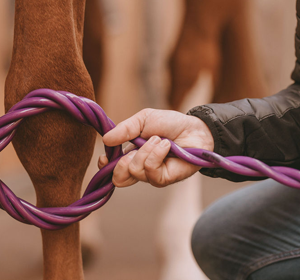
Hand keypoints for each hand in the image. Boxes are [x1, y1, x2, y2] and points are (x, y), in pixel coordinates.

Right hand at [98, 108, 213, 187]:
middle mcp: (140, 167)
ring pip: (134, 171)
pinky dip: (156, 154)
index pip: (112, 168)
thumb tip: (105, 140)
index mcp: (131, 153)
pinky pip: (150, 170)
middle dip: (121, 163)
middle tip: (133, 149)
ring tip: (159, 140)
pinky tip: (166, 146)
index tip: (104, 158)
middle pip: (119, 178)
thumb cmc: (171, 124)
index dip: (105, 166)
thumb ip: (124, 129)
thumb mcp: (143, 119)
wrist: (195, 128)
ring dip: (145, 151)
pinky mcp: (164, 178)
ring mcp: (152, 174)